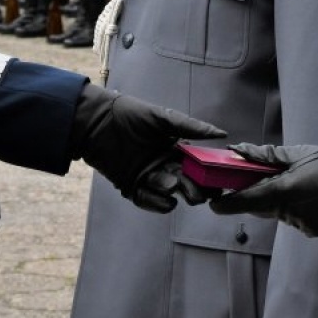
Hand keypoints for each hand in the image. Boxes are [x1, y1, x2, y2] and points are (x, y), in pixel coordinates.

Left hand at [69, 84, 223, 211]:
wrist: (95, 123)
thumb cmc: (129, 114)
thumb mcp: (162, 117)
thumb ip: (190, 126)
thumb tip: (221, 132)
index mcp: (174, 148)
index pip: (196, 166)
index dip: (206, 175)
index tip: (216, 182)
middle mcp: (163, 164)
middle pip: (186, 183)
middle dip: (194, 190)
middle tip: (198, 192)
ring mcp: (147, 177)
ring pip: (169, 193)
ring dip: (172, 191)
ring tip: (169, 182)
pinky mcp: (131, 186)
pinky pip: (148, 201)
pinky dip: (157, 203)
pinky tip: (163, 199)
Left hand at [208, 143, 317, 237]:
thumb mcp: (299, 154)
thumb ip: (266, 157)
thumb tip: (240, 152)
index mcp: (283, 191)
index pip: (244, 202)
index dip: (226, 204)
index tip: (214, 203)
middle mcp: (289, 213)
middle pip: (261, 207)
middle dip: (258, 196)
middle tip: (263, 179)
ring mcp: (302, 225)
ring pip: (279, 213)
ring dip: (281, 202)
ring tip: (302, 184)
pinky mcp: (313, 231)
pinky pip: (296, 219)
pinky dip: (297, 209)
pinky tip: (314, 196)